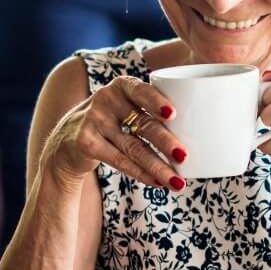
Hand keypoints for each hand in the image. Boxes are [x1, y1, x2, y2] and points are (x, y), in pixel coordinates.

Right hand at [42, 75, 188, 191]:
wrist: (67, 142)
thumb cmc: (113, 124)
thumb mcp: (127, 109)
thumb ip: (152, 113)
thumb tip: (203, 127)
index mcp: (123, 86)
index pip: (141, 91)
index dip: (156, 102)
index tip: (173, 114)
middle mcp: (107, 99)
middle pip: (143, 124)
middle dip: (166, 142)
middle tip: (185, 156)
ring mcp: (94, 121)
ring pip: (134, 148)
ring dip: (158, 167)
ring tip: (178, 182)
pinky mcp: (86, 143)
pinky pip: (120, 161)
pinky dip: (141, 174)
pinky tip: (158, 183)